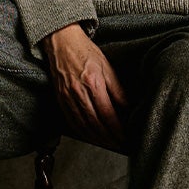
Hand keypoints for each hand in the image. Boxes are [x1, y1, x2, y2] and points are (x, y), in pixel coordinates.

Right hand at [42, 23, 128, 148]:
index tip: (126, 138)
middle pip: (96, 124)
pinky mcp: (60, 99)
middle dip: (109, 138)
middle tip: (120, 145)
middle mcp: (79, 93)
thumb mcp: (107, 67)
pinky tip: (91, 136)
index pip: (108, 114)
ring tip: (109, 144)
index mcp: (93, 84)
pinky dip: (82, 132)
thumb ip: (117, 90)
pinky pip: (71, 121)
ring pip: (83, 126)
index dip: (117, 130)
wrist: (62, 42)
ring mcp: (67, 98)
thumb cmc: (86, 52)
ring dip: (97, 138)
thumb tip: (128, 108)